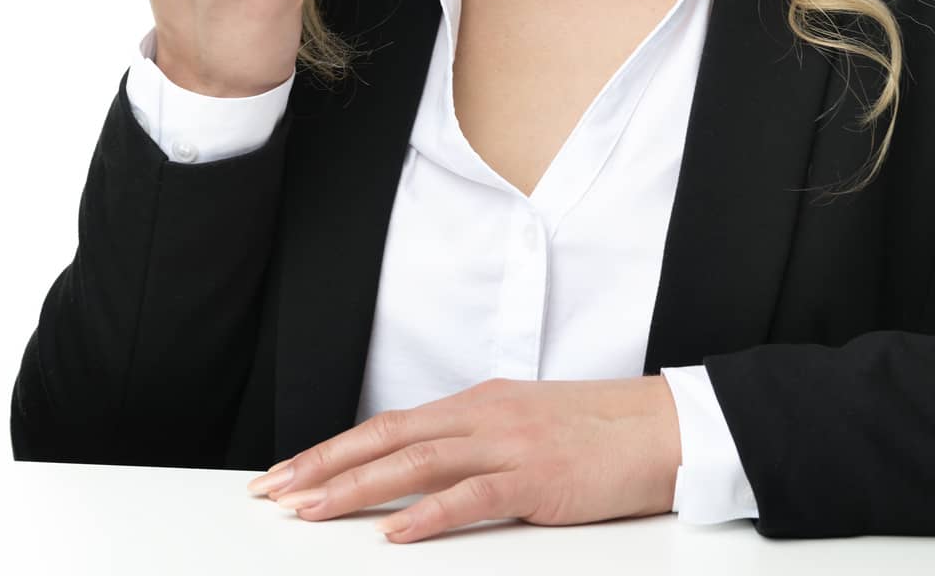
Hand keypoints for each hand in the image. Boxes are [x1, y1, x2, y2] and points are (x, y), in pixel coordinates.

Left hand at [246, 375, 680, 543]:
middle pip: (387, 438)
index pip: (388, 425)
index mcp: (477, 404)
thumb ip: (474, 447)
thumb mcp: (523, 429)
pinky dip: (430, 513)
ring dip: (356, 488)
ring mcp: (509, 443)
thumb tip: (422, 476)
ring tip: (309, 510)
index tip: (288, 472)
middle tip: (272, 491)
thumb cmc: (597, 434)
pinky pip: (473, 496)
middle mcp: (483, 415)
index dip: (333, 449)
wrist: (662, 427)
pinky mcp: (538, 477)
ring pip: (416, 462)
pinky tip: (396, 531)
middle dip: (324, 465)